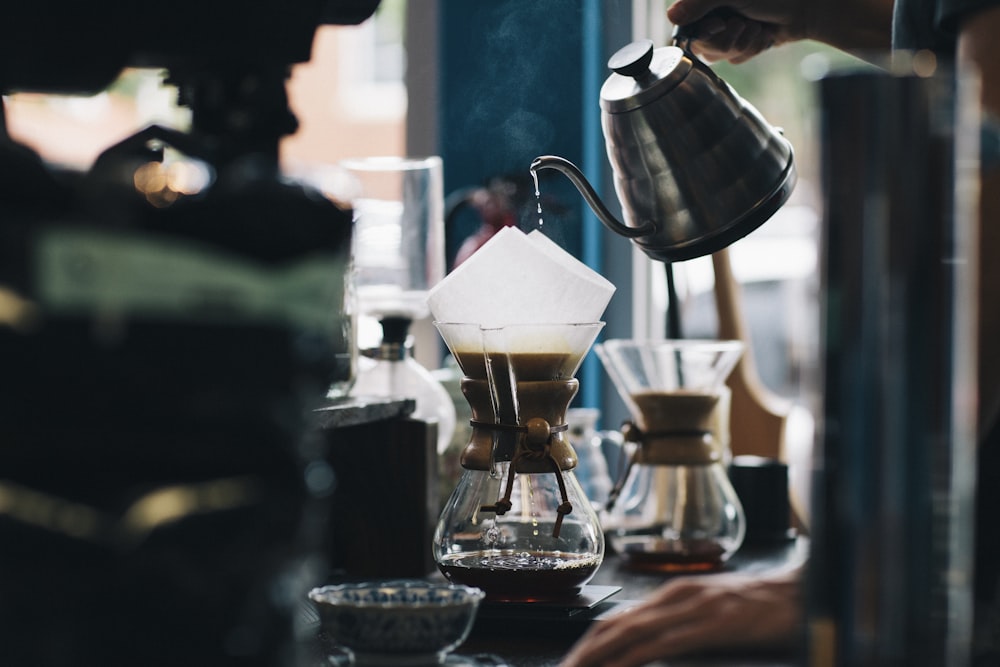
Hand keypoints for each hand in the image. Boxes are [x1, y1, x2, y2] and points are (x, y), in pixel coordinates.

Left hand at [560, 565, 801, 666]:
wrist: (803, 591)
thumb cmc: (760, 608)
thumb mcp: (710, 613)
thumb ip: (679, 626)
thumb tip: (648, 648)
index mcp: (672, 594)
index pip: (616, 619)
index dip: (588, 642)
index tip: (570, 663)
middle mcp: (674, 596)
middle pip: (613, 625)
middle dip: (582, 652)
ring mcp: (692, 608)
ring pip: (629, 634)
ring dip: (597, 657)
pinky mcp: (711, 624)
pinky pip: (662, 644)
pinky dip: (632, 658)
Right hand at [666, 0, 893, 60]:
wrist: (810, 6)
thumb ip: (698, 5)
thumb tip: (670, 16)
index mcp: (707, 1)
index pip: (686, 29)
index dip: (704, 33)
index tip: (720, 24)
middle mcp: (713, 13)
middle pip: (703, 47)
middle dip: (728, 40)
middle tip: (744, 23)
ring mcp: (728, 29)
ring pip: (720, 56)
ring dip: (743, 44)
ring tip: (757, 27)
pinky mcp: (742, 41)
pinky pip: (737, 59)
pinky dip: (753, 48)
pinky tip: (764, 34)